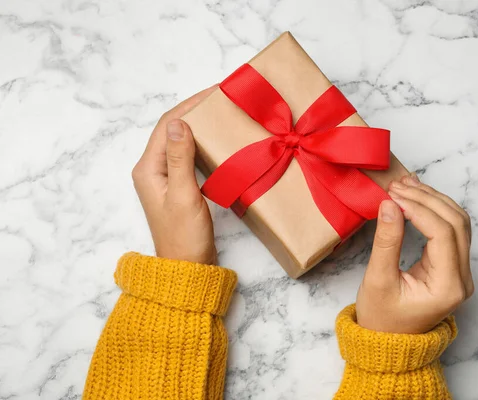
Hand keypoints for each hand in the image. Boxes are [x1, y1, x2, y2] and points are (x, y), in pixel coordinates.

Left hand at [132, 86, 217, 263]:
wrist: (188, 267)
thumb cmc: (184, 236)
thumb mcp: (183, 195)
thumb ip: (179, 158)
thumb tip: (178, 122)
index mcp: (148, 168)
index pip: (167, 125)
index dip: (190, 105)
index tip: (215, 91)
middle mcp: (152, 169)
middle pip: (173, 129)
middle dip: (195, 110)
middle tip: (223, 98)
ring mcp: (165, 178)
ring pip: (181, 141)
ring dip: (199, 124)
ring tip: (222, 113)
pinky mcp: (178, 186)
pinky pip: (188, 155)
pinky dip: (202, 143)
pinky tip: (218, 140)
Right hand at [356, 174, 473, 333]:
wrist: (388, 342)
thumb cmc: (381, 318)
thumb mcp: (378, 280)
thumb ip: (386, 241)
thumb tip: (389, 204)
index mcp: (448, 287)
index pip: (442, 233)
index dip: (419, 209)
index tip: (393, 196)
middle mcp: (462, 279)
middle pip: (456, 223)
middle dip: (427, 199)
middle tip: (398, 187)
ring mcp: (461, 273)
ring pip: (458, 223)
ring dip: (434, 201)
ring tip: (406, 186)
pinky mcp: (453, 267)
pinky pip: (452, 230)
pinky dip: (435, 210)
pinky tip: (416, 197)